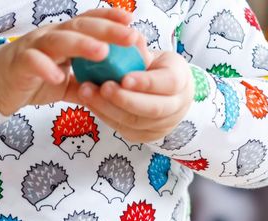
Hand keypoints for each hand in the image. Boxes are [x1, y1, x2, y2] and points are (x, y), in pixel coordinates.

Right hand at [0, 8, 139, 114]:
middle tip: (131, 37)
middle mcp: (51, 36)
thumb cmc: (31, 80)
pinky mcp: (20, 63)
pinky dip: (46, 68)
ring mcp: (35, 47)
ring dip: (82, 45)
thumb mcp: (64, 82)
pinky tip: (60, 76)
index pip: (89, 22)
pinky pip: (33, 62)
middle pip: (81, 27)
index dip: (110, 19)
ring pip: (59, 40)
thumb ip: (85, 83)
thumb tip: (111, 89)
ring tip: (102, 53)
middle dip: (107, 30)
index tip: (132, 22)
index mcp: (64, 37)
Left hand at [68, 49, 192, 144]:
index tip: (124, 78)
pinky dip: (103, 114)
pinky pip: (121, 127)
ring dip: (106, 107)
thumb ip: (140, 51)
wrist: (164, 96)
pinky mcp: (142, 136)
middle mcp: (175, 106)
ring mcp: (159, 125)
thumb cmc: (156, 70)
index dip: (146, 83)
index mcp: (181, 80)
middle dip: (124, 99)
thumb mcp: (154, 56)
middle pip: (152, 108)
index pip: (169, 83)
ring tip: (86, 92)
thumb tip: (125, 38)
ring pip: (133, 121)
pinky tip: (89, 102)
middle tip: (102, 87)